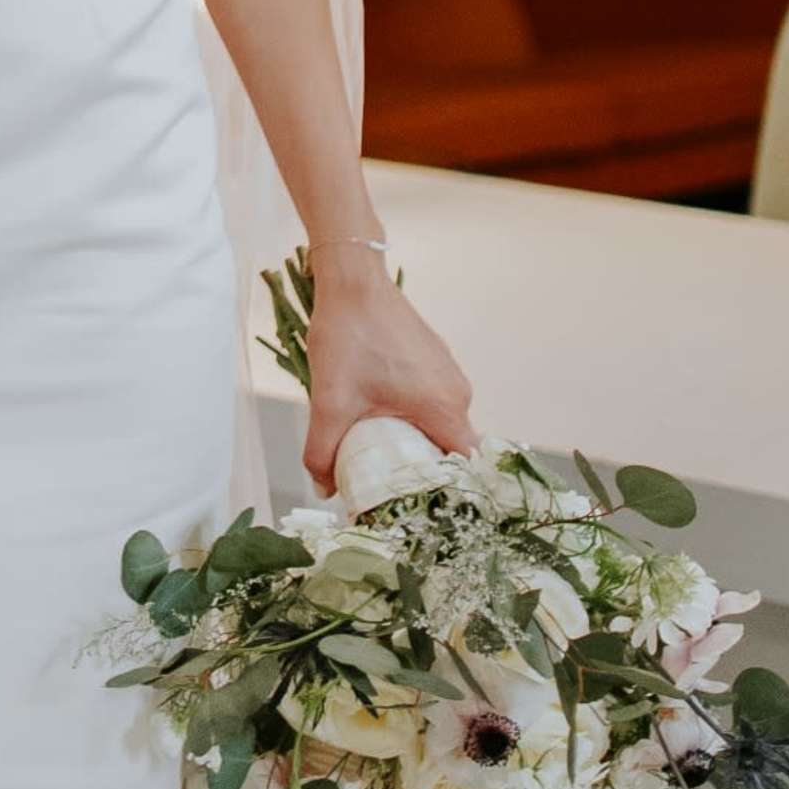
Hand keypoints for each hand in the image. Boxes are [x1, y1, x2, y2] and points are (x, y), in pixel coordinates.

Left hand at [299, 243, 476, 491]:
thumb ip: (324, 451)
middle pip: (449, 448)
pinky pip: (431, 401)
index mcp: (445, 407)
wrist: (352, 281)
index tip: (420, 507)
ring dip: (413, 442)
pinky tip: (379, 419)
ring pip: (439, 423)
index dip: (446, 491)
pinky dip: (411, 417)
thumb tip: (324, 488)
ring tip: (379, 457)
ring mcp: (448, 372)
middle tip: (390, 489)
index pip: (464, 466)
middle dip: (422, 470)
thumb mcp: (330, 401)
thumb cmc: (348, 337)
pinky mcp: (434, 359)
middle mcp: (457, 391)